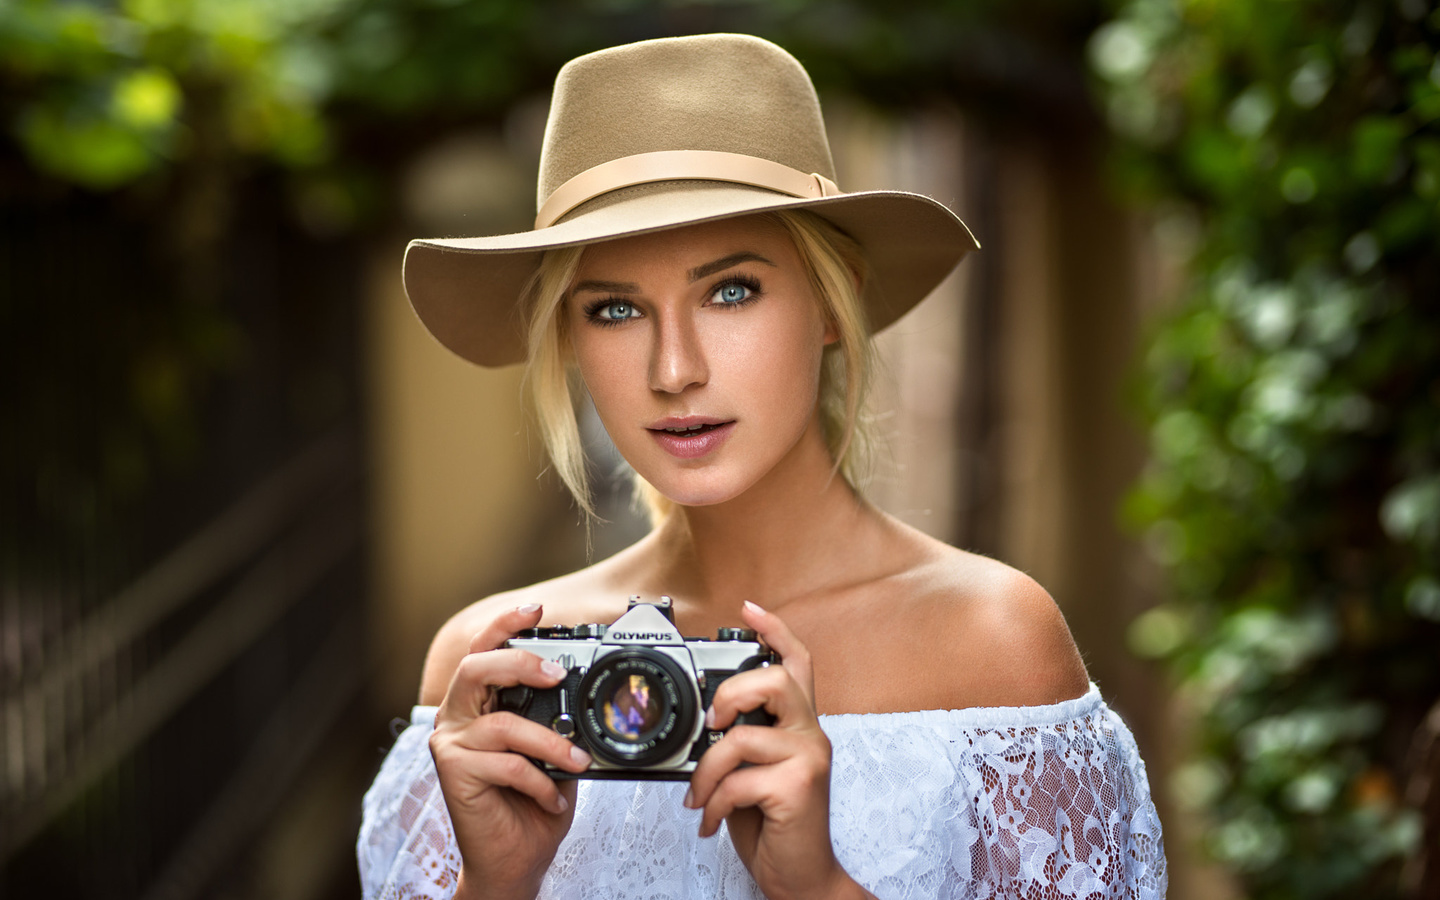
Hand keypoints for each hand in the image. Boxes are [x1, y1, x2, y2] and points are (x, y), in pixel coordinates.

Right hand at [429, 604, 593, 899]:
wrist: (514, 859)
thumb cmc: (530, 802)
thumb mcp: (551, 750)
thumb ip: (554, 718)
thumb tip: (586, 692)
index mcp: (477, 704)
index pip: (481, 651)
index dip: (504, 625)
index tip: (536, 610)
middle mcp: (456, 718)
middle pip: (474, 668)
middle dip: (519, 662)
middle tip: (556, 673)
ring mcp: (452, 746)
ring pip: (500, 722)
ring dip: (549, 741)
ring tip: (576, 761)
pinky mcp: (454, 775)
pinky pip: (508, 765)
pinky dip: (540, 781)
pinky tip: (553, 798)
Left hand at [684, 601, 870, 899]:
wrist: (802, 877)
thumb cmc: (774, 825)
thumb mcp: (753, 773)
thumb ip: (741, 742)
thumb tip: (704, 726)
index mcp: (799, 726)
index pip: (797, 663)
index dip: (774, 631)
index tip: (749, 609)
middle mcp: (811, 735)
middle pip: (776, 680)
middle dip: (731, 696)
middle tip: (712, 725)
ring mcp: (808, 759)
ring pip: (742, 738)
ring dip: (707, 772)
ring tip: (701, 796)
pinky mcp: (798, 788)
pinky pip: (738, 781)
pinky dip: (713, 803)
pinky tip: (712, 820)